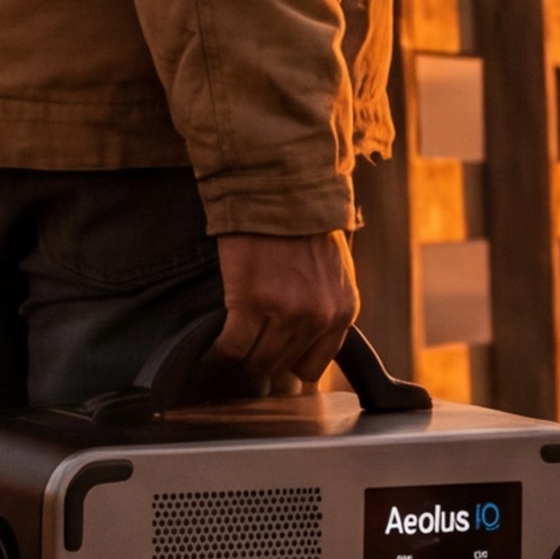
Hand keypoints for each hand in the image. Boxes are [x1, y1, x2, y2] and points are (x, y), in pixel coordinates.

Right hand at [211, 230, 355, 393]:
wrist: (280, 191)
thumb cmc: (303, 227)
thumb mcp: (333, 272)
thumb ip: (325, 308)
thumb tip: (300, 343)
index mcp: (343, 311)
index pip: (313, 367)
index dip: (288, 362)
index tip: (273, 354)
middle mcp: (319, 316)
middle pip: (281, 365)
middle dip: (262, 357)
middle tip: (247, 342)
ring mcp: (286, 310)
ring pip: (256, 361)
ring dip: (241, 355)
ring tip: (232, 340)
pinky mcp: (251, 301)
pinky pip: (232, 346)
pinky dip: (220, 349)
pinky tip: (216, 343)